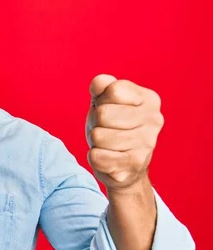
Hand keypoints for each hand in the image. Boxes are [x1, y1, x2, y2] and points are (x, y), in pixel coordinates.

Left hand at [85, 75, 163, 191]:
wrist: (124, 165)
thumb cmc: (112, 125)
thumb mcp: (105, 100)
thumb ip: (102, 85)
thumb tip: (98, 84)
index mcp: (149, 99)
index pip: (113, 90)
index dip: (101, 100)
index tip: (109, 108)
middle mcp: (154, 120)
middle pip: (102, 114)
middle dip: (96, 122)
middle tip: (105, 128)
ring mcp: (147, 144)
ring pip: (98, 136)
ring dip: (95, 141)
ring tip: (108, 143)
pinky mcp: (134, 165)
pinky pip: (96, 156)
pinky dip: (95, 157)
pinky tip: (108, 157)